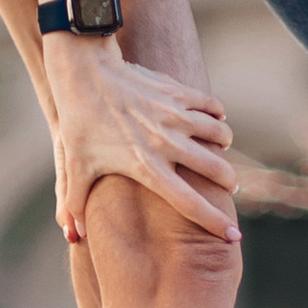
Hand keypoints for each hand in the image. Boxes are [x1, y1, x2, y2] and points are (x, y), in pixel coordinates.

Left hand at [47, 47, 237, 242]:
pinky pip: (211, 105)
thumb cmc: (79, 122)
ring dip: (225, 145)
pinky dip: (218, 114)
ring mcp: (175, 116)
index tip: (232, 236)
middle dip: (229, 182)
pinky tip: (216, 118)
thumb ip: (76, 202)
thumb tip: (77, 235)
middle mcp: (167, 144)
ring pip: (219, 134)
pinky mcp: (177, 92)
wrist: (84, 71)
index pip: (189, 203)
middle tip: (230, 187)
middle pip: (214, 170)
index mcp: (147, 168)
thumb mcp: (75, 165)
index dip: (214, 222)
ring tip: (222, 151)